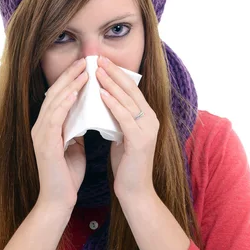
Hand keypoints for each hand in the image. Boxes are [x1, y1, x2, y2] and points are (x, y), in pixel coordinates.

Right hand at [31, 57, 87, 209]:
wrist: (59, 200)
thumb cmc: (68, 174)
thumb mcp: (75, 145)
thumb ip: (76, 129)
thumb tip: (87, 114)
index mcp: (48, 126)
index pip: (59, 96)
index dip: (71, 79)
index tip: (87, 66)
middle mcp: (41, 126)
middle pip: (55, 93)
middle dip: (71, 75)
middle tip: (86, 59)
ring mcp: (41, 134)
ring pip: (54, 102)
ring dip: (70, 84)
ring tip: (84, 70)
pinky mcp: (45, 144)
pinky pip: (54, 118)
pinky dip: (64, 103)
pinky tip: (75, 92)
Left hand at [96, 55, 158, 197]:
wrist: (135, 191)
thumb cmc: (127, 165)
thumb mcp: (122, 136)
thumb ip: (118, 120)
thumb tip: (104, 103)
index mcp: (148, 118)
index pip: (132, 90)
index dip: (118, 75)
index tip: (103, 62)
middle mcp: (152, 120)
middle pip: (132, 90)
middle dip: (114, 73)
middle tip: (99, 59)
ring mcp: (148, 130)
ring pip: (128, 101)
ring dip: (111, 84)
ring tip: (97, 71)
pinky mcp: (140, 140)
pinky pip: (124, 117)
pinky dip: (112, 104)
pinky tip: (100, 94)